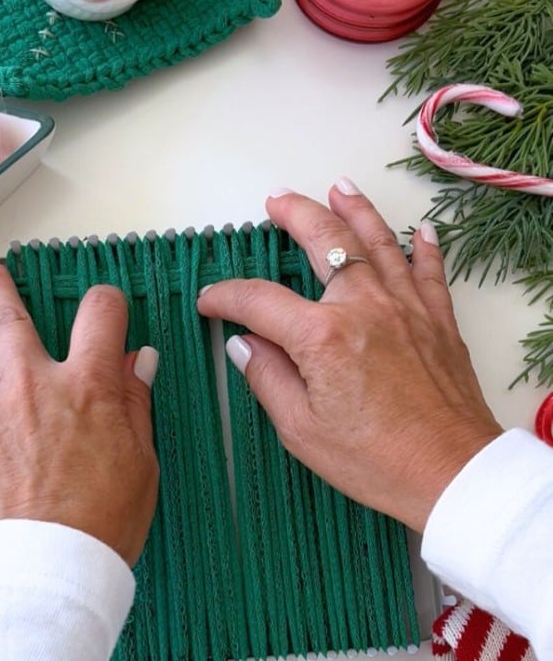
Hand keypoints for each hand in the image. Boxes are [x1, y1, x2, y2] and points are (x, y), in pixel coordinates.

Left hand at [0, 262, 158, 565]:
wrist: (48, 568)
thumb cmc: (101, 522)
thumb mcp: (141, 461)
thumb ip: (134, 403)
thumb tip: (138, 361)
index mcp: (88, 385)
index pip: (100, 312)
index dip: (106, 302)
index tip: (102, 307)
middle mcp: (33, 383)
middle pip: (8, 311)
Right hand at [197, 180, 502, 531]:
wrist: (449, 472)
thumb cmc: (377, 460)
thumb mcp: (301, 430)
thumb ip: (269, 378)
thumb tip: (246, 345)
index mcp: (322, 337)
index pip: (259, 300)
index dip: (227, 297)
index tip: (211, 302)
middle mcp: (364, 307)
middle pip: (325, 242)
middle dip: (296, 214)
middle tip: (277, 201)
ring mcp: (406, 308)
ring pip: (378, 241)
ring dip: (355, 210)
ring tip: (338, 188)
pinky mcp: (437, 320)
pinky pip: (429, 269)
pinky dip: (422, 246)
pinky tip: (418, 230)